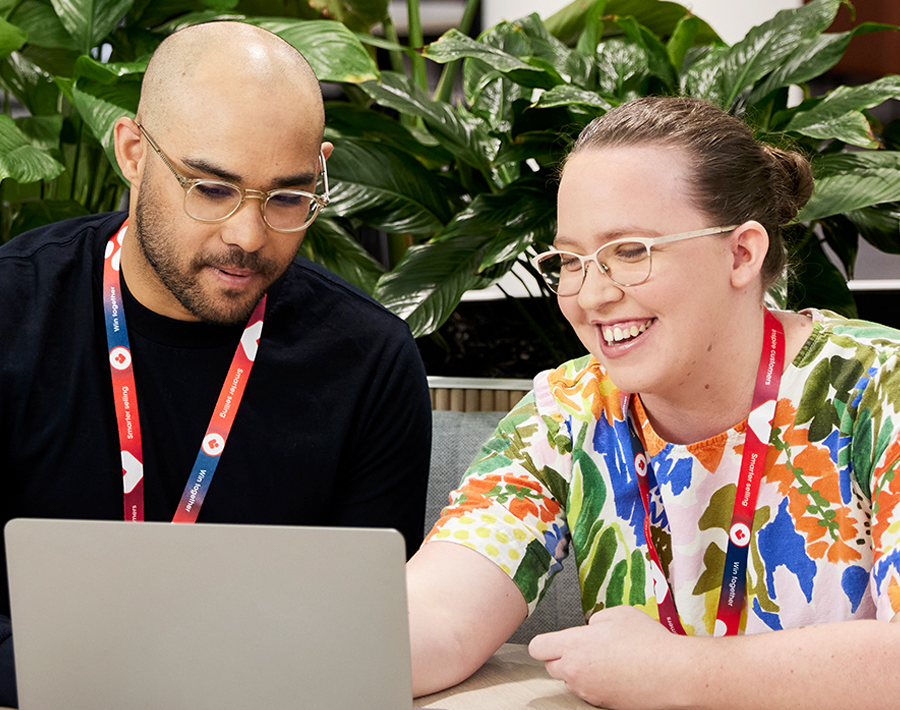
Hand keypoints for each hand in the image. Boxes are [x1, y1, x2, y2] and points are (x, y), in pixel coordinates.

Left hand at [529, 605, 681, 709]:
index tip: (553, 640)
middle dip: (562, 657)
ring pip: (571, 681)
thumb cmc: (648, 641)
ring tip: (606, 660)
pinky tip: (616, 674)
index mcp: (574, 645)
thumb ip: (595, 620)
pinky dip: (596, 684)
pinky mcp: (602, 705)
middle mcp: (576, 671)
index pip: (538, 647)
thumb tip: (590, 629)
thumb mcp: (618, 613)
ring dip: (580, 672)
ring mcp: (589, 691)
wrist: (673, 673)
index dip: (545, 642)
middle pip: (551, 667)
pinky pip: (589, 692)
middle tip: (585, 647)